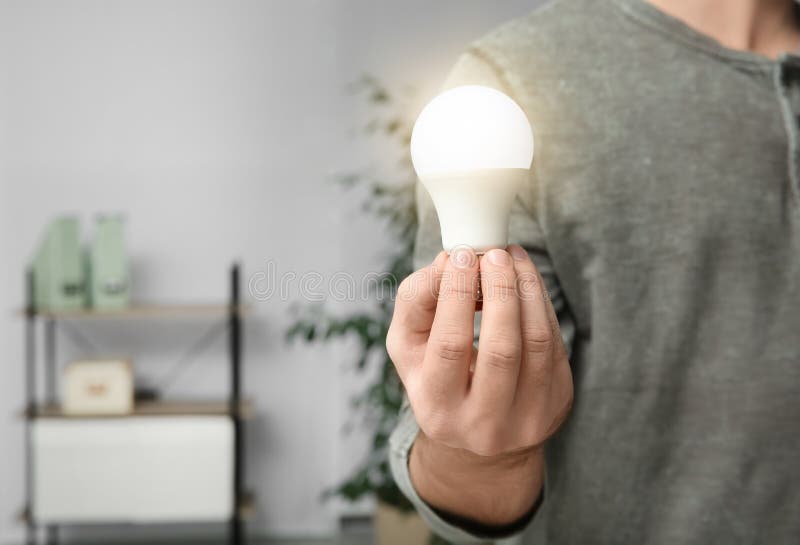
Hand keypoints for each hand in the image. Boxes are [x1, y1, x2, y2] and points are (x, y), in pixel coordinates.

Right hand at [387, 245, 572, 523]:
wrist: (477, 430)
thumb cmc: (436, 375)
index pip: (449, 346)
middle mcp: (483, 425)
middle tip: (493, 254)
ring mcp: (527, 419)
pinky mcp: (557, 404)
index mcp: (438, 411)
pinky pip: (555, 345)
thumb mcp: (408, 346)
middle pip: (501, 349)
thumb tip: (448, 262)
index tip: (461, 256)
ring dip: (527, 290)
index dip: (457, 295)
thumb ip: (415, 302)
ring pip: (537, 343)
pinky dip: (542, 304)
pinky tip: (527, 280)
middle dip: (500, 291)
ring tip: (512, 258)